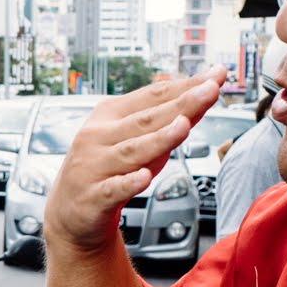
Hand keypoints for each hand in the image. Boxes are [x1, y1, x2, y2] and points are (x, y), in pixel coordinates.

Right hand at [45, 68, 225, 252]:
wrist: (71, 211)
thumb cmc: (109, 169)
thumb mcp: (136, 140)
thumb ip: (167, 120)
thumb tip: (202, 91)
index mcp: (109, 116)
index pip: (152, 96)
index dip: (185, 85)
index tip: (215, 76)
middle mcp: (99, 137)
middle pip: (146, 120)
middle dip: (181, 104)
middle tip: (210, 90)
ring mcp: (94, 167)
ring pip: (132, 152)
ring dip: (159, 139)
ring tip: (184, 126)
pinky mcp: (92, 199)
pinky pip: (112, 190)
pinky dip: (128, 183)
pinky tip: (143, 177)